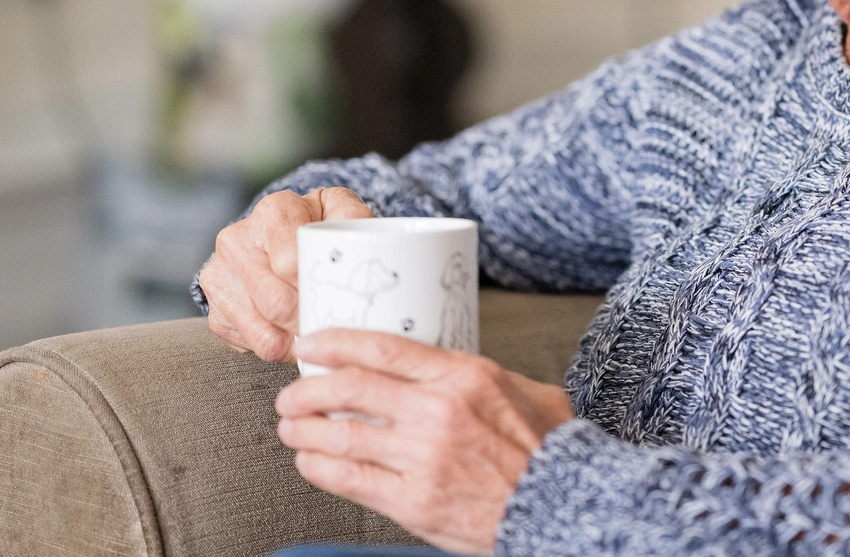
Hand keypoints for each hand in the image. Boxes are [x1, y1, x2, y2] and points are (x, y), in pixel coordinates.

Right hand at [199, 187, 371, 360]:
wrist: (279, 237)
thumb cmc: (317, 228)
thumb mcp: (341, 211)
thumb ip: (355, 218)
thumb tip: (362, 244)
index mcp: (273, 211)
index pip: (290, 262)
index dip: (315, 288)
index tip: (335, 297)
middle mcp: (237, 240)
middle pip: (275, 302)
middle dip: (308, 320)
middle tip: (330, 326)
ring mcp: (219, 275)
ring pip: (262, 331)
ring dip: (294, 341)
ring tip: (314, 333)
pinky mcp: (215, 310)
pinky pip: (249, 344)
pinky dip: (276, 347)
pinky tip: (290, 332)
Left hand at [276, 329, 575, 555]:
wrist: (558, 507)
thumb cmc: (547, 451)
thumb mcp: (526, 391)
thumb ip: (482, 376)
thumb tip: (449, 363)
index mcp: (465, 377)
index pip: (382, 349)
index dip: (335, 343)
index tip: (310, 343)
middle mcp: (439, 413)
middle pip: (349, 389)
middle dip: (307, 388)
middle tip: (292, 392)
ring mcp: (423, 459)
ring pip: (340, 435)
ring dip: (302, 429)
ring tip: (291, 427)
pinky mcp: (413, 502)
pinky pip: (348, 480)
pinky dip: (318, 468)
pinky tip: (310, 462)